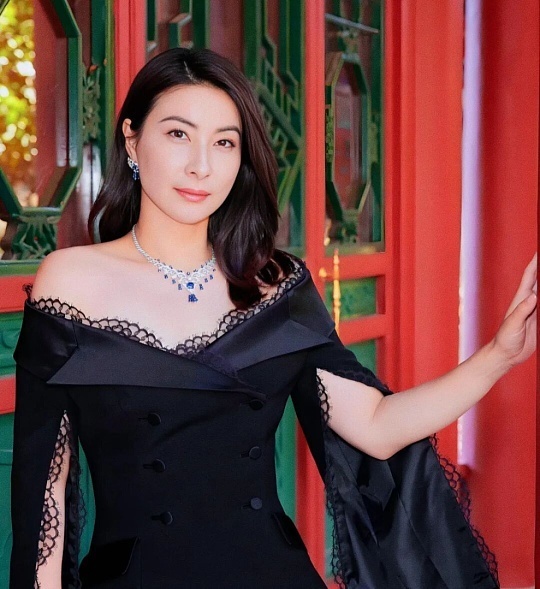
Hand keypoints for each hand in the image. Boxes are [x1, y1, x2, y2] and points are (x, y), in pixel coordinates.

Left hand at [492, 253, 536, 367]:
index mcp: (521, 298)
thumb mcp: (513, 324)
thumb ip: (522, 311)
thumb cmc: (504, 339)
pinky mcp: (539, 320)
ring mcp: (534, 310)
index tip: (539, 251)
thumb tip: (533, 297)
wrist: (505, 354)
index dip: (536, 262)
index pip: (530, 275)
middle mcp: (529, 301)